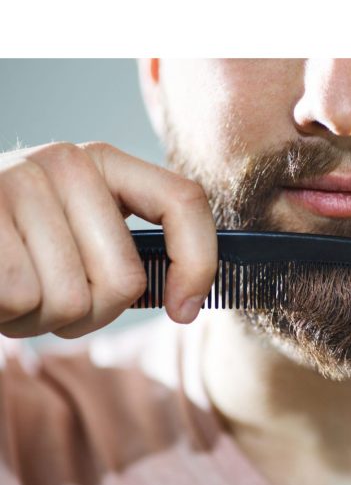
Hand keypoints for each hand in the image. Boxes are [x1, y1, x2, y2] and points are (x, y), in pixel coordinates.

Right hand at [0, 141, 217, 336]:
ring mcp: (19, 184)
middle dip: (90, 315)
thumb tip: (186, 303)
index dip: (198, 264)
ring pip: (71, 301)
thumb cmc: (14, 251)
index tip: (183, 311)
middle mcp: (65, 164)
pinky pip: (24, 300)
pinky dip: (8, 316)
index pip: (183, 201)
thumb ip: (124, 254)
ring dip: (41, 320)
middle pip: (124, 282)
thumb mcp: (74, 239)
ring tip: (15, 291)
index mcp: (101, 165)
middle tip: (50, 298)